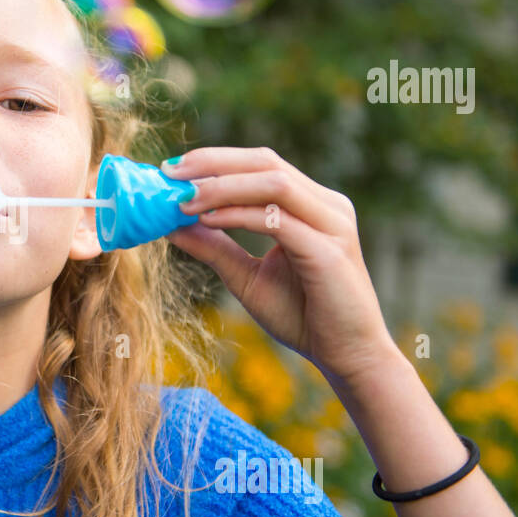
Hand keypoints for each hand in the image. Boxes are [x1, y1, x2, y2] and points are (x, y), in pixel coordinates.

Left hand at [161, 146, 398, 385]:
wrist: (347, 356)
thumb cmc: (301, 315)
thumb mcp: (245, 276)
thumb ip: (214, 247)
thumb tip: (170, 225)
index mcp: (311, 204)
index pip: (260, 164)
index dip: (215, 160)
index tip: (170, 171)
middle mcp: (326, 205)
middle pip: (265, 162)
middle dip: (213, 163)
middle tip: (170, 174)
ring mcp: (332, 224)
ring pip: (273, 183)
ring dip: (222, 186)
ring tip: (183, 198)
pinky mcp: (329, 252)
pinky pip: (279, 221)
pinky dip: (240, 215)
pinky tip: (208, 220)